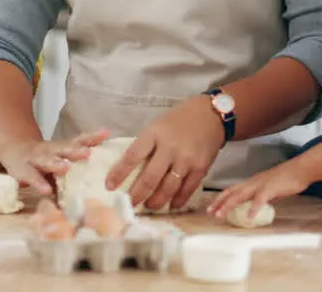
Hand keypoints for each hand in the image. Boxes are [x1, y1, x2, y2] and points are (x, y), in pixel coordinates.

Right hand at [0, 129, 109, 195]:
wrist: (14, 152)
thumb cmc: (44, 161)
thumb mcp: (61, 161)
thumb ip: (79, 170)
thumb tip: (101, 182)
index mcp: (62, 147)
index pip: (79, 140)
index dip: (92, 137)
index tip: (105, 133)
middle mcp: (50, 150)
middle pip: (63, 148)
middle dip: (75, 151)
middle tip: (87, 153)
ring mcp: (36, 159)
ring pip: (46, 159)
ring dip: (56, 163)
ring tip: (65, 168)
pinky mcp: (23, 170)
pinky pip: (31, 177)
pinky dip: (39, 183)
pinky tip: (46, 190)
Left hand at [107, 96, 223, 211]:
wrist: (211, 114)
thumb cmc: (179, 119)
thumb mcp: (157, 126)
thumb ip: (146, 145)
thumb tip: (130, 169)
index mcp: (154, 134)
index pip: (132, 156)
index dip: (119, 173)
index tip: (110, 186)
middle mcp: (170, 148)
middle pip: (150, 177)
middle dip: (137, 194)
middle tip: (129, 204)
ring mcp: (186, 159)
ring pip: (168, 187)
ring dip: (156, 201)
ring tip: (149, 206)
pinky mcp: (201, 168)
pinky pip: (187, 189)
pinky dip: (178, 200)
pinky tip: (171, 205)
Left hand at [206, 160, 312, 221]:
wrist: (300, 170)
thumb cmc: (287, 179)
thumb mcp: (270, 188)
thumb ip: (261, 195)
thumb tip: (256, 205)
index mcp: (252, 182)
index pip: (232, 189)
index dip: (221, 198)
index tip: (212, 207)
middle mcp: (253, 182)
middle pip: (232, 192)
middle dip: (220, 202)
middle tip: (210, 212)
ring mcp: (260, 185)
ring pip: (240, 195)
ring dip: (229, 205)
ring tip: (221, 215)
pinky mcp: (270, 189)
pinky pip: (259, 200)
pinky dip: (252, 209)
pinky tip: (248, 219)